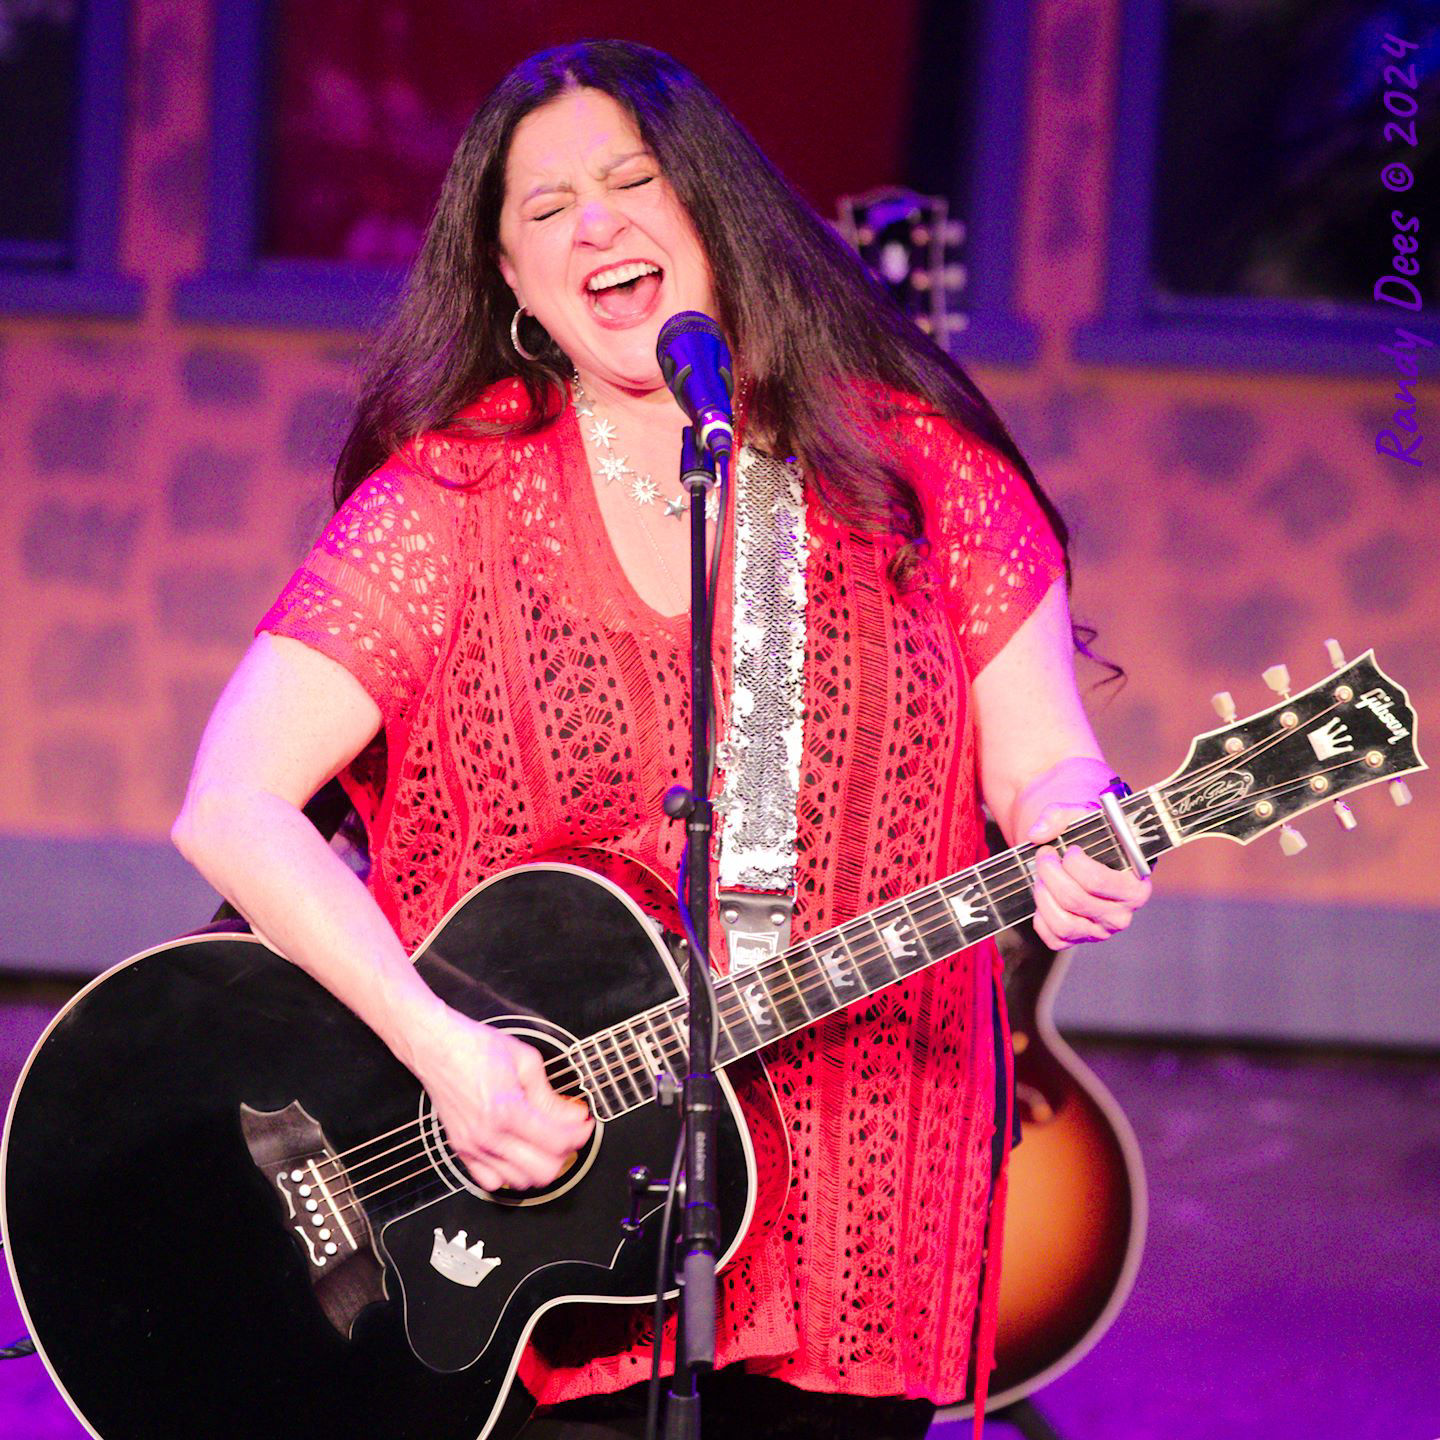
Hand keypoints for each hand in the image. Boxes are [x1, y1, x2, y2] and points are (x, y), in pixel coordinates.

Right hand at [407, 1008, 593, 1191]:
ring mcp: (473, 1147)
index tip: (585, 1123)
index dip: (580, 1134)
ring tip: (546, 1143)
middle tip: (570, 1133)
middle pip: (543, 1170)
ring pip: (520, 1182)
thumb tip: (572, 1115)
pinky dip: (510, 1175)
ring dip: (540, 1166)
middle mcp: (488, 1135)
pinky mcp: (461, 1151)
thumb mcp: (524, 1061)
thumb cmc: (474, 1048)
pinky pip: (492, 1182)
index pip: (557, 1141)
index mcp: (507, 1110)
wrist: (436, 1047)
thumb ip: (550, 1095)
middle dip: (565, 1152)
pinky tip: (518, 1154)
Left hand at [1025, 804, 1151, 950]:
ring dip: (1043, 894)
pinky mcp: (1077, 941)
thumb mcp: (1080, 816)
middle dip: (1050, 872)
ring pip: (1063, 923)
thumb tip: (1037, 834)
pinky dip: (1040, 916)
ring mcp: (1099, 932)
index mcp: (1135, 886)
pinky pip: (1052, 938)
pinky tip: (1045, 895)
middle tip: (1044, 854)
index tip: (1069, 849)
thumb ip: (1059, 815)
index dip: (1074, 863)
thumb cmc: (1088, 835)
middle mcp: (1121, 915)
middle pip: (1075, 900)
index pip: (1098, 882)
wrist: (1078, 852)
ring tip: (1042, 874)